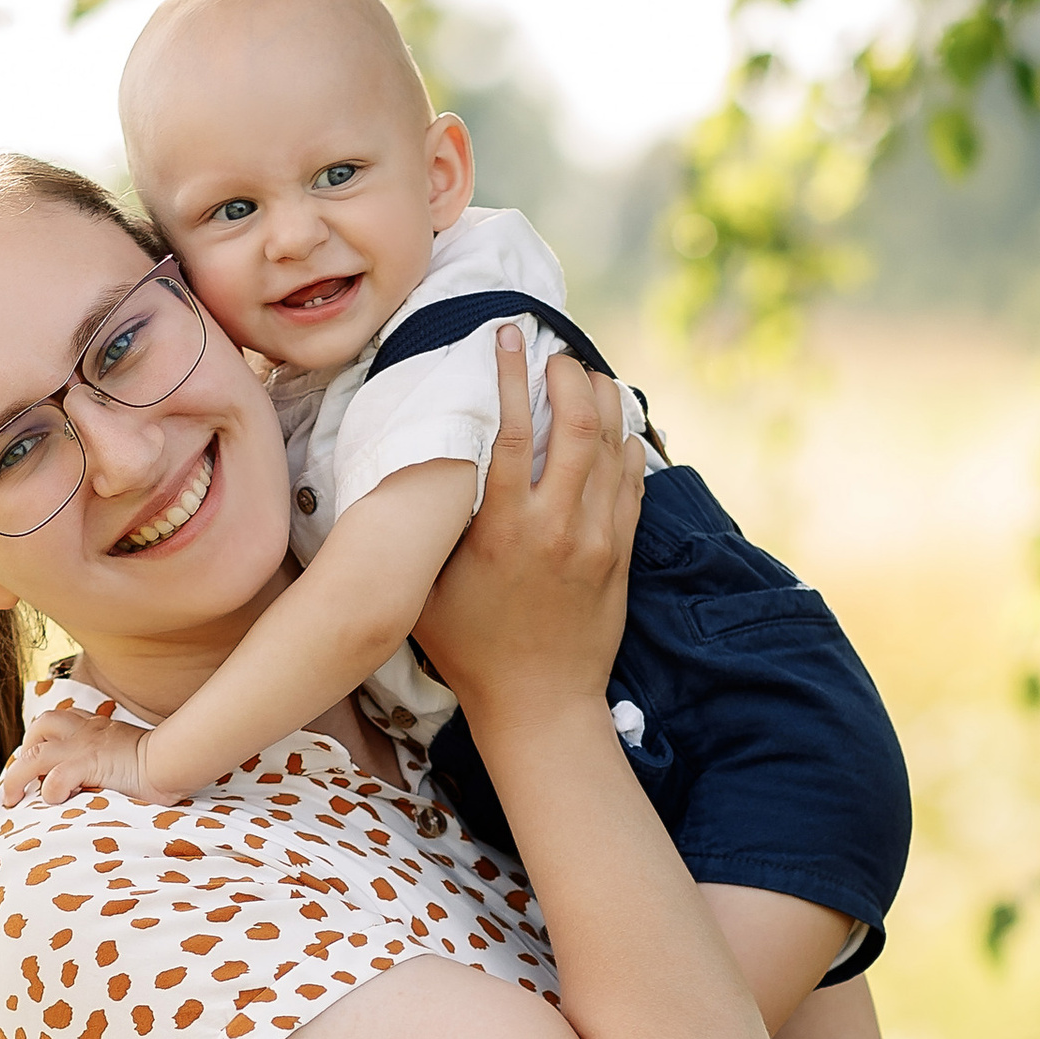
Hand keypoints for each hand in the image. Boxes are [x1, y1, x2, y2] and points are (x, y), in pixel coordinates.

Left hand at [0, 705, 157, 805]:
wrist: (175, 760)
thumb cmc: (162, 763)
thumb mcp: (131, 752)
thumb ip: (114, 758)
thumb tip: (107, 779)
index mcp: (96, 726)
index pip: (60, 720)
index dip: (43, 738)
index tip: (37, 762)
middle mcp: (85, 731)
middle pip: (40, 726)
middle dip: (23, 751)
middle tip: (20, 780)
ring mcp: (83, 747)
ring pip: (34, 751)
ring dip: (17, 775)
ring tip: (14, 798)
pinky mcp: (88, 764)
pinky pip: (56, 777)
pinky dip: (49, 791)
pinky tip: (54, 802)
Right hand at [413, 332, 640, 727]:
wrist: (539, 703)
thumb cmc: (470, 649)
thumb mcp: (428, 589)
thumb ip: (428, 529)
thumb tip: (406, 472)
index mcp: (503, 529)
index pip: (513, 428)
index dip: (509, 372)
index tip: (506, 335)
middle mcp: (557, 526)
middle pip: (577, 423)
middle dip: (567, 375)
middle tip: (554, 355)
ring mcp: (596, 539)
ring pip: (613, 445)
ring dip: (603, 399)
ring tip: (585, 375)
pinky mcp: (620, 553)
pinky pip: (633, 481)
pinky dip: (626, 443)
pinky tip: (616, 424)